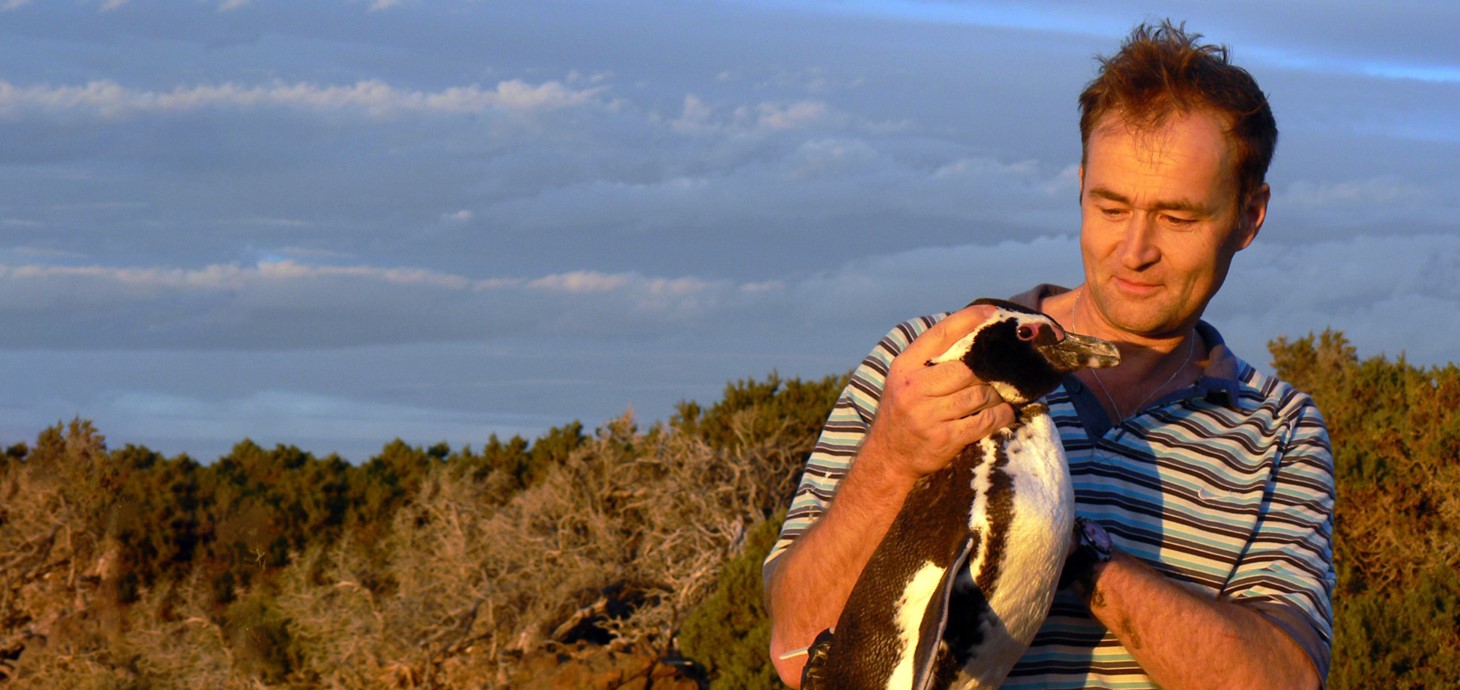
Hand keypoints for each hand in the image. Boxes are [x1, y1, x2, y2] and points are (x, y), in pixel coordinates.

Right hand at [861, 303, 1016, 480]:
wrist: (888, 457)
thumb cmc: (903, 411)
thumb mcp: (905, 379)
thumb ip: (930, 360)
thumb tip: (971, 334)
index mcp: (905, 367)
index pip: (940, 335)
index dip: (967, 320)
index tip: (991, 311)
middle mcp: (914, 388)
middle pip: (966, 369)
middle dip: (987, 371)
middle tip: (999, 371)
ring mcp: (928, 415)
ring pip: (979, 394)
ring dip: (995, 395)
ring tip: (999, 394)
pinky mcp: (944, 438)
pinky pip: (984, 421)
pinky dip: (1000, 416)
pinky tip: (1004, 413)